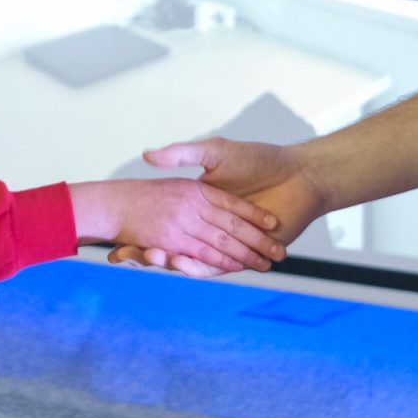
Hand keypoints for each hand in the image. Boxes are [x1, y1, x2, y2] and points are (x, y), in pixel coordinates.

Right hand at [110, 138, 325, 276]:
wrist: (300, 177)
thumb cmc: (261, 159)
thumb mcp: (217, 151)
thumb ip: (183, 152)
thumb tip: (147, 155)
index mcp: (203, 199)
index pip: (170, 215)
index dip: (146, 221)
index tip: (120, 226)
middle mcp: (211, 222)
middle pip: (175, 239)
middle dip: (146, 249)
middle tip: (117, 253)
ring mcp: (226, 240)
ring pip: (191, 254)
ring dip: (168, 260)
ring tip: (145, 259)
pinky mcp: (241, 254)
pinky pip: (214, 264)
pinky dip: (199, 267)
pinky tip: (181, 266)